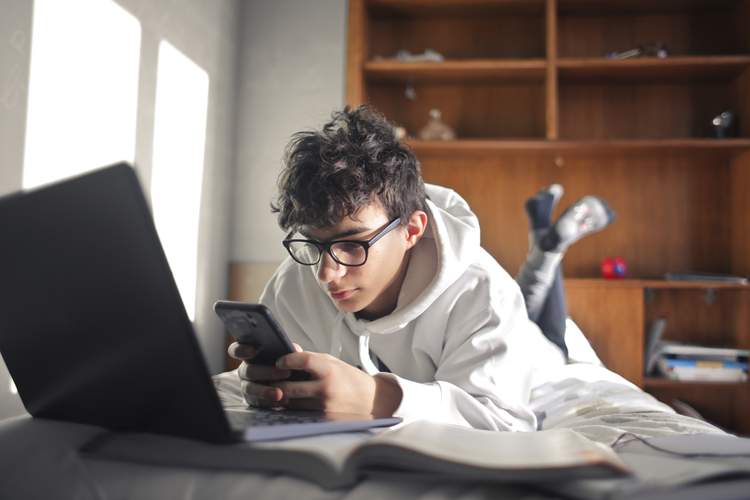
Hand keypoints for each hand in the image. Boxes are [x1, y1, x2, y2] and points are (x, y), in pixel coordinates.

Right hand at [228, 341, 298, 407]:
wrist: (285, 383)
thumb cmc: (282, 364)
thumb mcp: (285, 355)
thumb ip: (287, 350)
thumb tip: (294, 348)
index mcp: (249, 356)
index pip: (236, 350)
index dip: (241, 350)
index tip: (253, 351)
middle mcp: (244, 370)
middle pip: (249, 371)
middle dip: (267, 372)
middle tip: (285, 373)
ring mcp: (246, 385)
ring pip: (251, 389)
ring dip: (265, 391)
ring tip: (280, 393)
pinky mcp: (251, 399)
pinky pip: (257, 402)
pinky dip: (270, 402)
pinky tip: (282, 400)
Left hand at [270, 351, 402, 415]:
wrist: (372, 402)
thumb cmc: (350, 379)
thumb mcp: (333, 363)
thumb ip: (310, 356)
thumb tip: (290, 348)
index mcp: (330, 371)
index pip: (304, 360)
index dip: (288, 359)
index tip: (280, 361)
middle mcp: (326, 390)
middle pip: (289, 387)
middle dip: (275, 383)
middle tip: (268, 378)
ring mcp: (323, 407)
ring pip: (290, 402)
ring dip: (280, 396)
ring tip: (277, 389)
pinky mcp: (321, 420)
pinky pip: (298, 413)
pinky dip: (291, 407)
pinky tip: (288, 401)